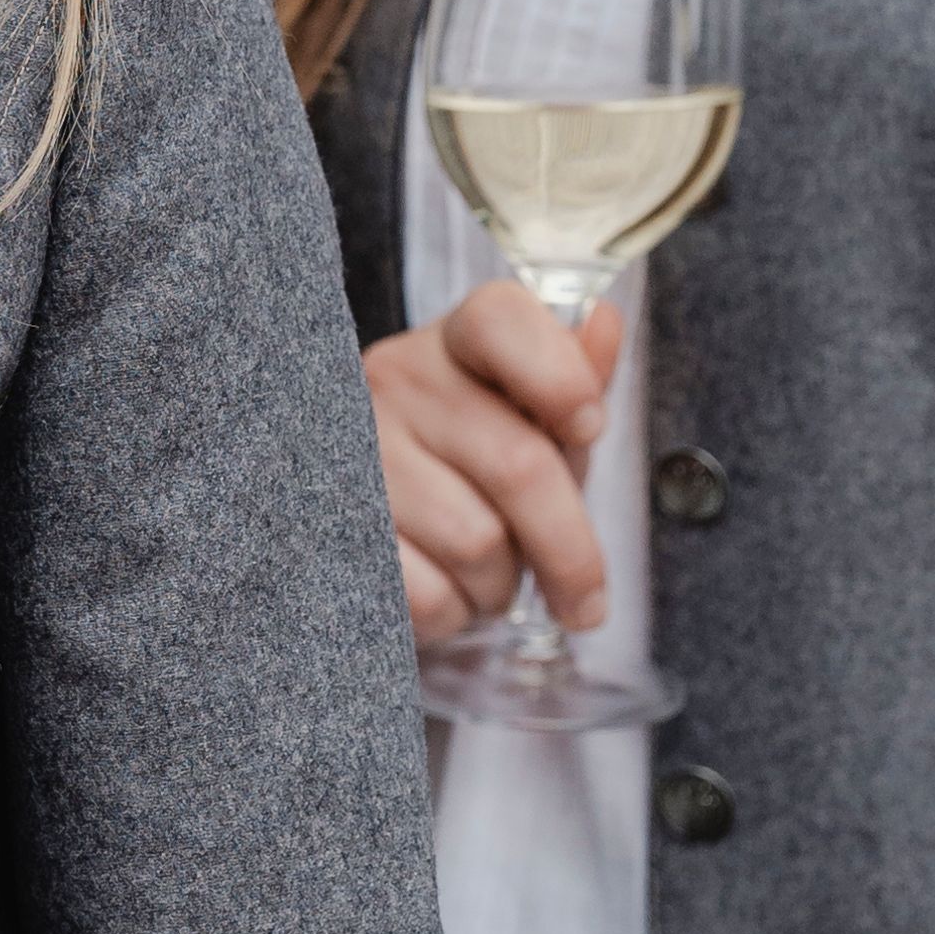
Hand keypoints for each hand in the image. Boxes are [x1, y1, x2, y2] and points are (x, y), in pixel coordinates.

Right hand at [366, 286, 616, 651]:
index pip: (500, 320)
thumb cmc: (469, 461)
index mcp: (453, 343)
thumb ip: (570, 379)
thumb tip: (605, 321)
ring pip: (477, 542)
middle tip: (588, 601)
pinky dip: (454, 613)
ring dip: (503, 584)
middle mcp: (395, 383)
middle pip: (518, 465)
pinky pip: (428, 593)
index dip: (558, 374)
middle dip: (570, 552)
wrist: (365, 515)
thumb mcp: (527, 418)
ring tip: (490, 576)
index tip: (591, 426)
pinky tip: (447, 590)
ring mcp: (355, 454)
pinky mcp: (329, 529)